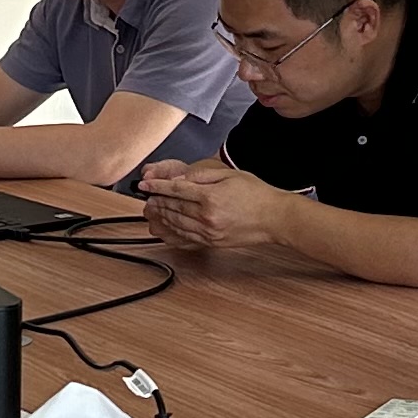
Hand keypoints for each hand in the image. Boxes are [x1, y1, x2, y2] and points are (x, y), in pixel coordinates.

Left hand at [138, 161, 286, 256]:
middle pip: (172, 208)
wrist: (274, 218)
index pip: (175, 190)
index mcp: (210, 197)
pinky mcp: (211, 242)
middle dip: (156, 201)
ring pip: (176, 224)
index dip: (157, 187)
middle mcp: (207, 216)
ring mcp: (208, 232)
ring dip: (161, 216)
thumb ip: (201, 176)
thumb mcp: (229, 175)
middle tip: (146, 197)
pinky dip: (172, 231)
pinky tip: (166, 226)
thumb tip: (179, 180)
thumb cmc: (255, 194)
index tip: (144, 185)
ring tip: (153, 209)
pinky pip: (185, 238)